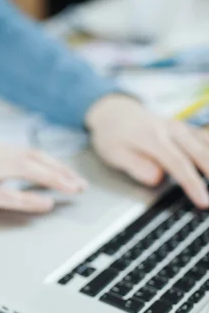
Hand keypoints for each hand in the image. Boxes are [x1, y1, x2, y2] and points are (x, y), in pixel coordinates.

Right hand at [0, 143, 86, 218]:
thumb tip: (16, 170)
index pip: (30, 153)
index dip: (54, 163)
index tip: (70, 174)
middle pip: (34, 159)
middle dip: (61, 171)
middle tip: (80, 184)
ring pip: (25, 171)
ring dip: (53, 180)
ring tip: (72, 190)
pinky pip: (6, 195)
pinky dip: (28, 199)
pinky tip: (45, 204)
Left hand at [86, 95, 208, 208]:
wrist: (115, 111)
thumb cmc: (112, 135)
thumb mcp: (113, 153)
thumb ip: (135, 165)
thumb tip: (157, 178)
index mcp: (152, 137)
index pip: (178, 164)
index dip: (193, 184)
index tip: (204, 201)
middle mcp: (170, 129)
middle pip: (199, 153)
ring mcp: (180, 127)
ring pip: (206, 145)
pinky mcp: (185, 129)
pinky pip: (205, 140)